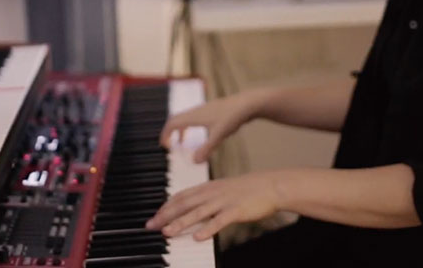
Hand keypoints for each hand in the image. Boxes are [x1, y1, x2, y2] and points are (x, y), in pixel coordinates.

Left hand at [145, 171, 282, 240]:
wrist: (271, 185)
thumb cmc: (248, 189)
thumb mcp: (224, 190)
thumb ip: (208, 198)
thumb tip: (194, 209)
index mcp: (209, 187)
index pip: (182, 195)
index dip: (166, 206)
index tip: (155, 216)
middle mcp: (213, 193)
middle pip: (184, 204)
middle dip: (166, 215)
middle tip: (151, 226)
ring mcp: (224, 201)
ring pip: (198, 212)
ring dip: (181, 223)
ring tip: (167, 233)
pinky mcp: (236, 210)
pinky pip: (219, 221)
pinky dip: (208, 229)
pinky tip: (198, 237)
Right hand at [159, 90, 266, 162]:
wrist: (248, 103)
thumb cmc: (232, 117)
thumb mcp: (219, 135)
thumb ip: (207, 148)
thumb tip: (194, 161)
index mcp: (194, 116)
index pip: (172, 122)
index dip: (166, 134)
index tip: (164, 146)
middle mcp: (197, 111)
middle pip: (177, 119)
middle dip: (170, 132)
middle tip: (168, 144)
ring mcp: (204, 109)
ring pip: (186, 118)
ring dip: (181, 129)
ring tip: (182, 142)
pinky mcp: (212, 110)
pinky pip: (195, 118)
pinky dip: (191, 127)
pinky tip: (201, 135)